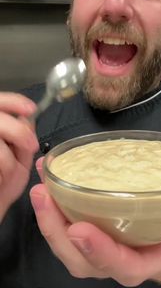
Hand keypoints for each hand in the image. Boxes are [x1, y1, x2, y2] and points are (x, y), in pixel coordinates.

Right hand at [0, 93, 38, 220]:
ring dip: (7, 156)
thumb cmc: (2, 185)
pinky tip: (0, 178)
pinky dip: (1, 167)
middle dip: (17, 130)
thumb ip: (22, 136)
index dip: (14, 101)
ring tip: (10, 170)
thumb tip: (27, 119)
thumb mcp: (18, 158)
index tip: (30, 109)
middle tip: (30, 146)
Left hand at [30, 164, 160, 287]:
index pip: (121, 265)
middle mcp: (118, 260)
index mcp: (146, 260)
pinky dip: (53, 209)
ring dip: (48, 219)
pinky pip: (66, 230)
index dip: (100, 251)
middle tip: (45, 194)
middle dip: (57, 230)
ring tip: (41, 184)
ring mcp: (101, 251)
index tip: (80, 229)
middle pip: (80, 259)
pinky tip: (48, 180)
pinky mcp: (92, 237)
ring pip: (66, 248)